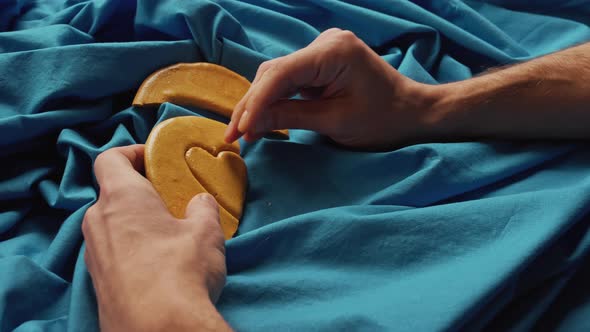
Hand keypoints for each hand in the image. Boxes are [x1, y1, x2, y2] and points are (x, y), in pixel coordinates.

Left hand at [82, 145, 229, 331]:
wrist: (158, 329)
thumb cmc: (181, 271)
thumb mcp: (205, 232)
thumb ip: (203, 209)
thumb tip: (201, 203)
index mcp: (121, 198)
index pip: (110, 158)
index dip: (132, 153)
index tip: (154, 159)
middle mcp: (98, 221)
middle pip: (112, 193)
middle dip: (140, 192)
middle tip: (169, 200)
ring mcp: (93, 254)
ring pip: (111, 224)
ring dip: (135, 222)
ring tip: (167, 235)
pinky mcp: (97, 281)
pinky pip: (111, 251)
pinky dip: (130, 248)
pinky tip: (157, 264)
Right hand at [224, 28, 443, 149]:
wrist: (413, 113)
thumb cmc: (383, 120)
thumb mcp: (334, 122)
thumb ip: (290, 117)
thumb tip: (250, 124)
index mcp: (333, 51)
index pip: (281, 73)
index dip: (256, 102)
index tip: (240, 129)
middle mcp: (325, 42)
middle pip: (275, 72)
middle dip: (253, 104)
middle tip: (233, 136)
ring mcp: (323, 50)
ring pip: (279, 76)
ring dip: (261, 103)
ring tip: (243, 132)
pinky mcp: (322, 62)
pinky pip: (291, 80)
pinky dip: (277, 100)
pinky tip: (261, 119)